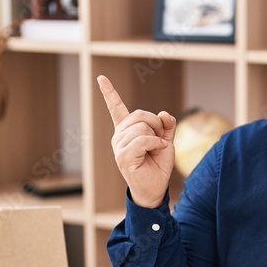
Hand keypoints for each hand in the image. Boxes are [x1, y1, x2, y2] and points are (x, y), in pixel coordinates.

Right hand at [98, 75, 175, 207]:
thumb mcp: (166, 140)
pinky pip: (142, 140)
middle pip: (140, 115)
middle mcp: (119, 136)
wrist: (155, 188)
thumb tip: (164, 113)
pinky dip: (155, 143)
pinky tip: (157, 150)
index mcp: (126, 130)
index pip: (116, 108)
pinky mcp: (122, 156)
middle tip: (160, 139)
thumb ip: (166, 126)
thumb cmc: (157, 164)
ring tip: (156, 149)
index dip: (109, 92)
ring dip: (157, 137)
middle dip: (156, 124)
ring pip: (142, 127)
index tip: (101, 78)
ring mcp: (118, 146)